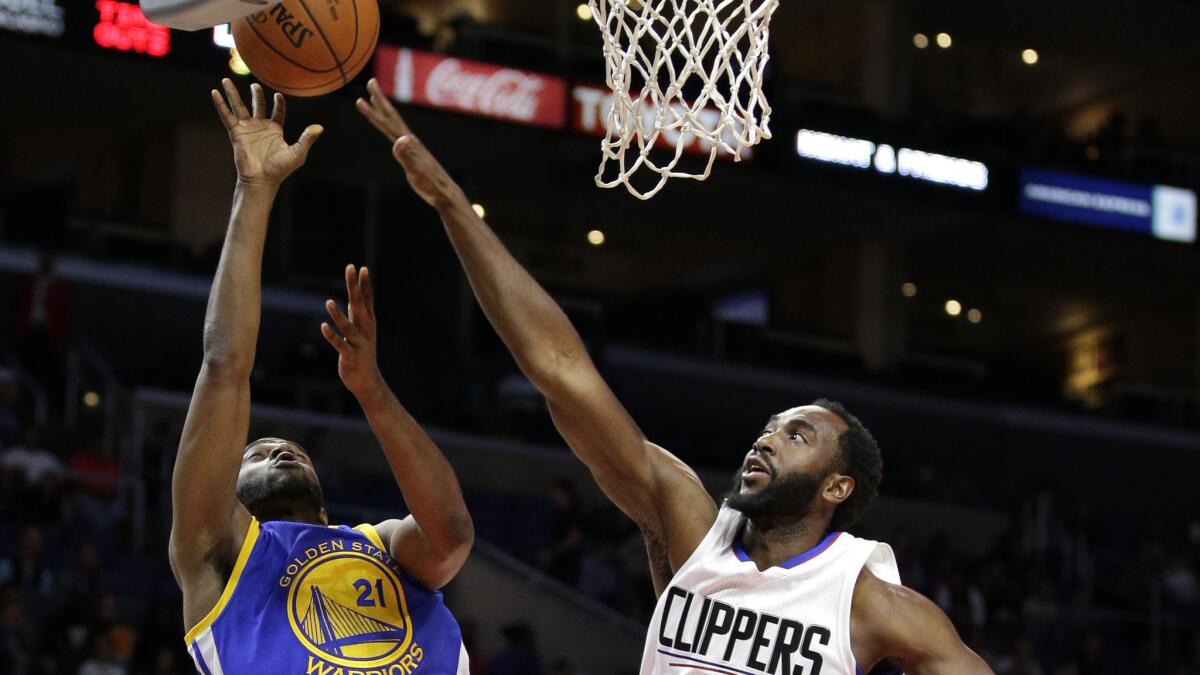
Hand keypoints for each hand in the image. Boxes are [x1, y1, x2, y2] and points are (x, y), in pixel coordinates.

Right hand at [212, 79, 322, 187]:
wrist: (262, 179)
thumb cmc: (280, 169)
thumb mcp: (298, 153)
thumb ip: (307, 139)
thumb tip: (319, 127)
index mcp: (275, 130)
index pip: (277, 112)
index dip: (279, 104)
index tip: (278, 96)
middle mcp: (260, 127)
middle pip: (257, 106)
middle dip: (256, 95)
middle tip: (255, 85)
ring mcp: (247, 129)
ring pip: (239, 106)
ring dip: (232, 93)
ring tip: (226, 80)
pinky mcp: (236, 133)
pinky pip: (226, 116)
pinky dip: (220, 104)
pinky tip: (215, 92)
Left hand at [321, 264, 382, 396]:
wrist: (367, 380)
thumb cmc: (362, 352)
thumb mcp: (362, 330)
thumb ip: (358, 313)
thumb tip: (355, 296)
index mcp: (369, 323)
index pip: (367, 300)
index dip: (364, 284)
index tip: (361, 268)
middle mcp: (366, 331)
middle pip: (360, 305)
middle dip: (355, 287)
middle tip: (351, 269)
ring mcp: (359, 344)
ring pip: (348, 327)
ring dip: (338, 315)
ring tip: (328, 302)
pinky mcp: (350, 357)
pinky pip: (340, 345)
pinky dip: (332, 336)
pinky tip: (323, 327)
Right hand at [356, 78, 463, 208]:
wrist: (444, 192)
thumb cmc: (431, 184)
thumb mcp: (416, 170)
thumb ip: (407, 155)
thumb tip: (402, 138)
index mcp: (408, 143)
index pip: (387, 123)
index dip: (374, 111)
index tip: (361, 98)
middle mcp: (410, 140)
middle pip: (392, 115)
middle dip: (380, 99)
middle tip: (371, 81)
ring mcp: (412, 146)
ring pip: (394, 123)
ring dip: (384, 110)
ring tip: (374, 99)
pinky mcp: (413, 153)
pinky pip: (398, 135)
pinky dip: (391, 127)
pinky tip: (390, 126)